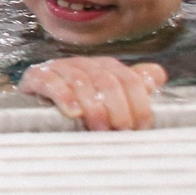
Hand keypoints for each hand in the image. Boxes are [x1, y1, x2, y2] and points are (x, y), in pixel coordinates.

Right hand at [19, 57, 166, 130]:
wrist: (37, 101)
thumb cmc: (79, 103)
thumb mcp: (108, 96)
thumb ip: (133, 85)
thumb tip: (157, 75)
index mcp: (106, 67)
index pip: (130, 79)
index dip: (139, 103)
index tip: (140, 127)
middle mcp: (84, 63)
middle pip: (108, 81)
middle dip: (118, 108)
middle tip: (120, 131)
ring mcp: (60, 68)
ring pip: (82, 81)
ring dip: (94, 107)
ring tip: (99, 128)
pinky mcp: (37, 75)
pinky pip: (51, 82)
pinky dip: (63, 96)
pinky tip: (72, 112)